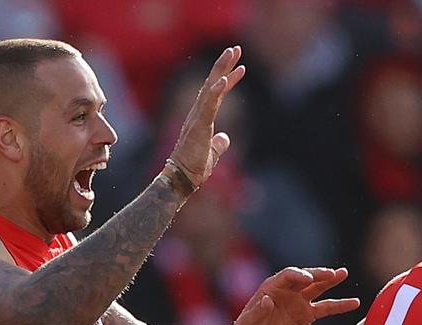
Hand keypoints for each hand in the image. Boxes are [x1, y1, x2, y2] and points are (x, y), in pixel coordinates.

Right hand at [168, 46, 246, 188]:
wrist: (181, 179)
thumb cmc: (193, 168)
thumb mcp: (212, 154)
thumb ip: (218, 144)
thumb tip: (225, 138)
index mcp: (202, 118)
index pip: (217, 94)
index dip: (228, 80)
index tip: (241, 68)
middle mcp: (198, 113)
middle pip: (212, 83)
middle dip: (224, 65)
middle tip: (235, 48)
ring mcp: (197, 118)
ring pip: (210, 88)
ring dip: (222, 70)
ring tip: (232, 53)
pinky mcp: (198, 126)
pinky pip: (208, 106)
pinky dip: (215, 91)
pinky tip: (223, 80)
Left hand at [231, 267, 360, 324]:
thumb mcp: (248, 323)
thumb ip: (257, 312)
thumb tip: (267, 301)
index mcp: (272, 287)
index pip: (288, 276)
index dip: (298, 275)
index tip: (308, 279)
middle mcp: (288, 291)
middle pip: (306, 278)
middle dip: (318, 275)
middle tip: (332, 273)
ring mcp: (299, 302)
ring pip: (318, 288)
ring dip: (331, 281)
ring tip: (344, 273)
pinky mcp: (307, 315)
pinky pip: (326, 308)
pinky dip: (340, 306)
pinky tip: (354, 303)